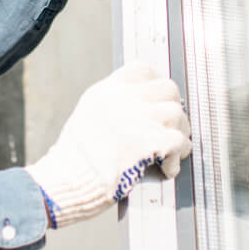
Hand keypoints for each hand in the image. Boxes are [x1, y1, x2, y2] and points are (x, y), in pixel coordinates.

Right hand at [26, 62, 190, 227]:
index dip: (155, 84)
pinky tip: (164, 168)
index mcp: (107, 92)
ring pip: (178, 114)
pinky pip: (180, 143)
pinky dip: (175, 159)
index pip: (142, 70)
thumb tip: (138, 108)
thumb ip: (112, 105)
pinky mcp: (150, 143)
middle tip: (168, 127)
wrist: (68, 179)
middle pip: (168, 88)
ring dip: (179, 134)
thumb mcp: (86, 116)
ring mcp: (139, 119)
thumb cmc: (74, 157)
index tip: (157, 101)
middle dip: (172, 108)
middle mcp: (124, 100)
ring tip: (169, 150)